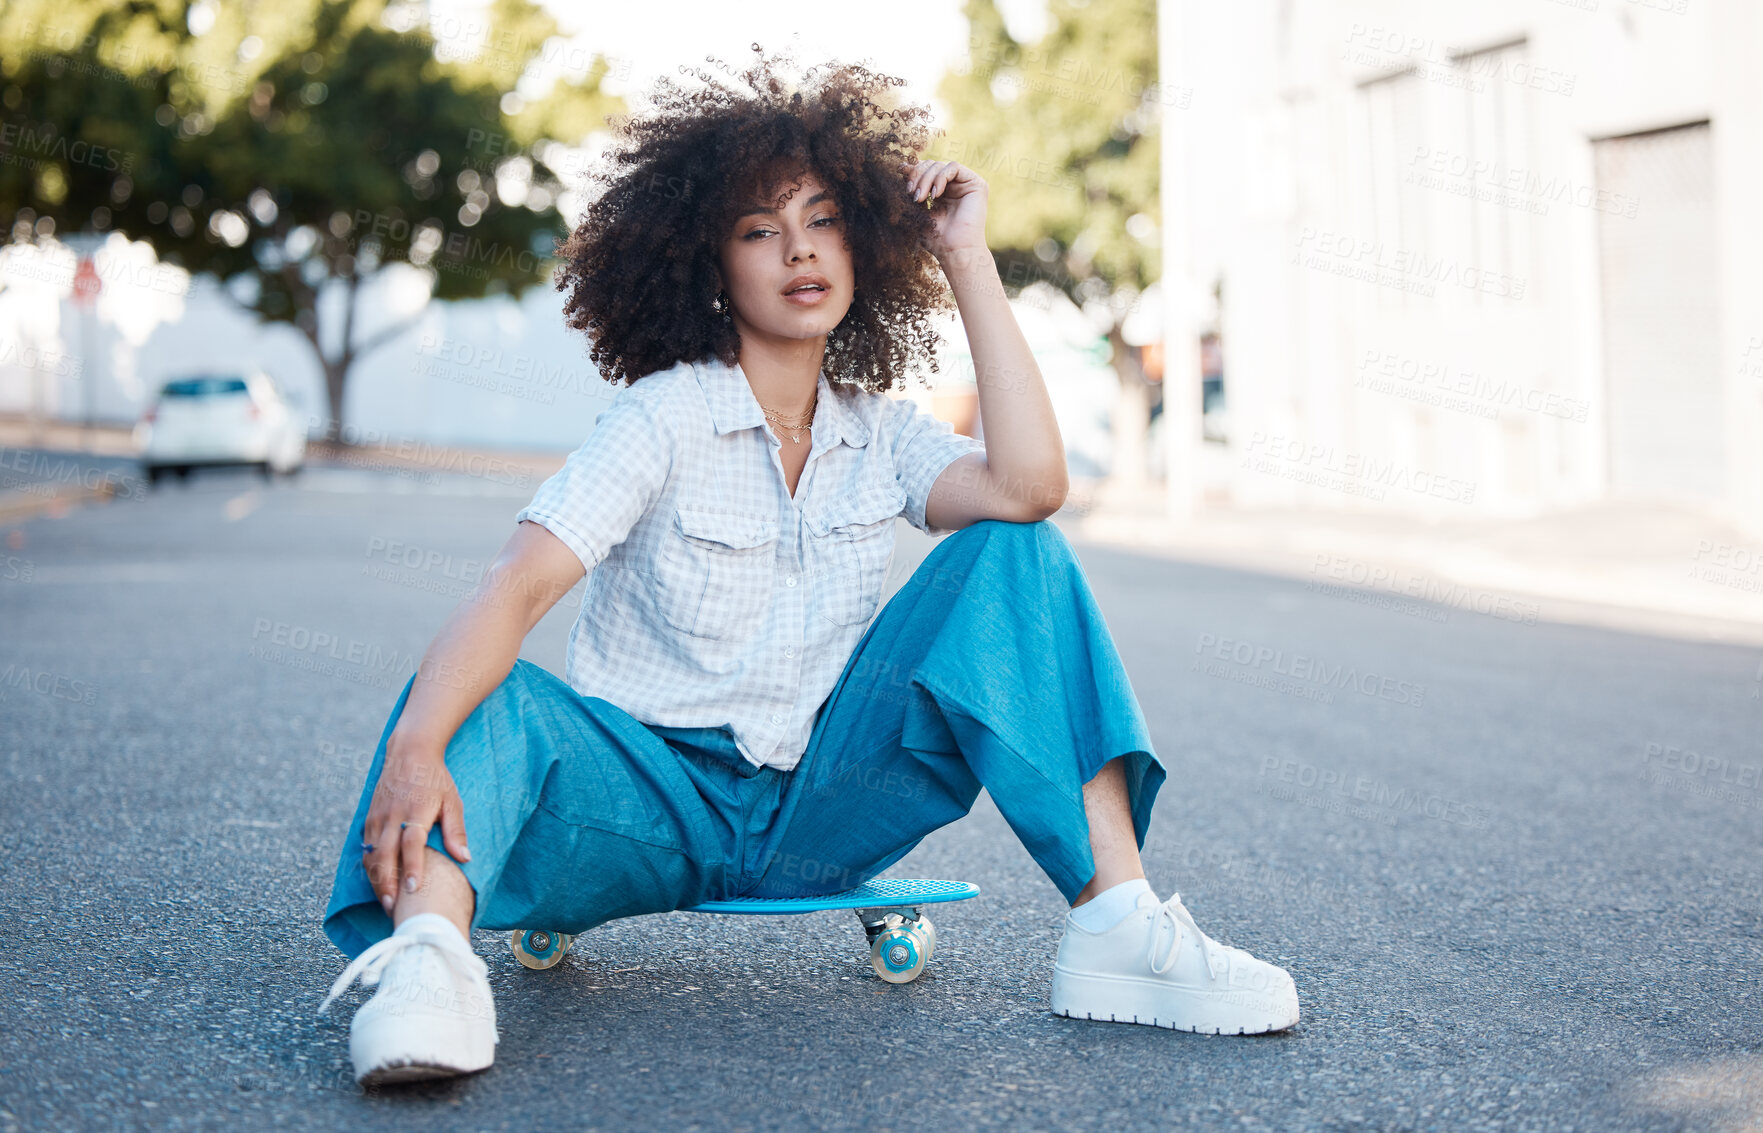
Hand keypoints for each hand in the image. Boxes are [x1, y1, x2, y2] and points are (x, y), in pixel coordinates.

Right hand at [361, 741, 470, 913]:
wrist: (409, 752)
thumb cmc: (435, 778)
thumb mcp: (452, 801)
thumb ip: (456, 831)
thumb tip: (465, 858)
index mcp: (416, 812)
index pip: (411, 844)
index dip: (411, 867)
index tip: (413, 889)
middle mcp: (393, 816)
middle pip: (384, 855)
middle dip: (387, 883)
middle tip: (393, 907)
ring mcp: (378, 817)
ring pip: (371, 854)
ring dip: (376, 879)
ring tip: (385, 902)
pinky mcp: (369, 818)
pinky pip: (365, 846)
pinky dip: (369, 866)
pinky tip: (377, 881)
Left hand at [899, 159, 988, 263]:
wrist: (955, 252)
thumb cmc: (937, 239)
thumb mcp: (917, 211)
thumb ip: (913, 191)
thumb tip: (903, 167)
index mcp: (941, 193)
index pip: (926, 170)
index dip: (913, 169)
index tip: (900, 171)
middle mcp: (954, 186)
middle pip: (931, 165)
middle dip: (917, 175)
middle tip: (911, 194)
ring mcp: (965, 184)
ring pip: (940, 165)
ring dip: (926, 179)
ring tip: (921, 199)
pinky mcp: (977, 184)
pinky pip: (954, 167)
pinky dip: (940, 178)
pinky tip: (936, 195)